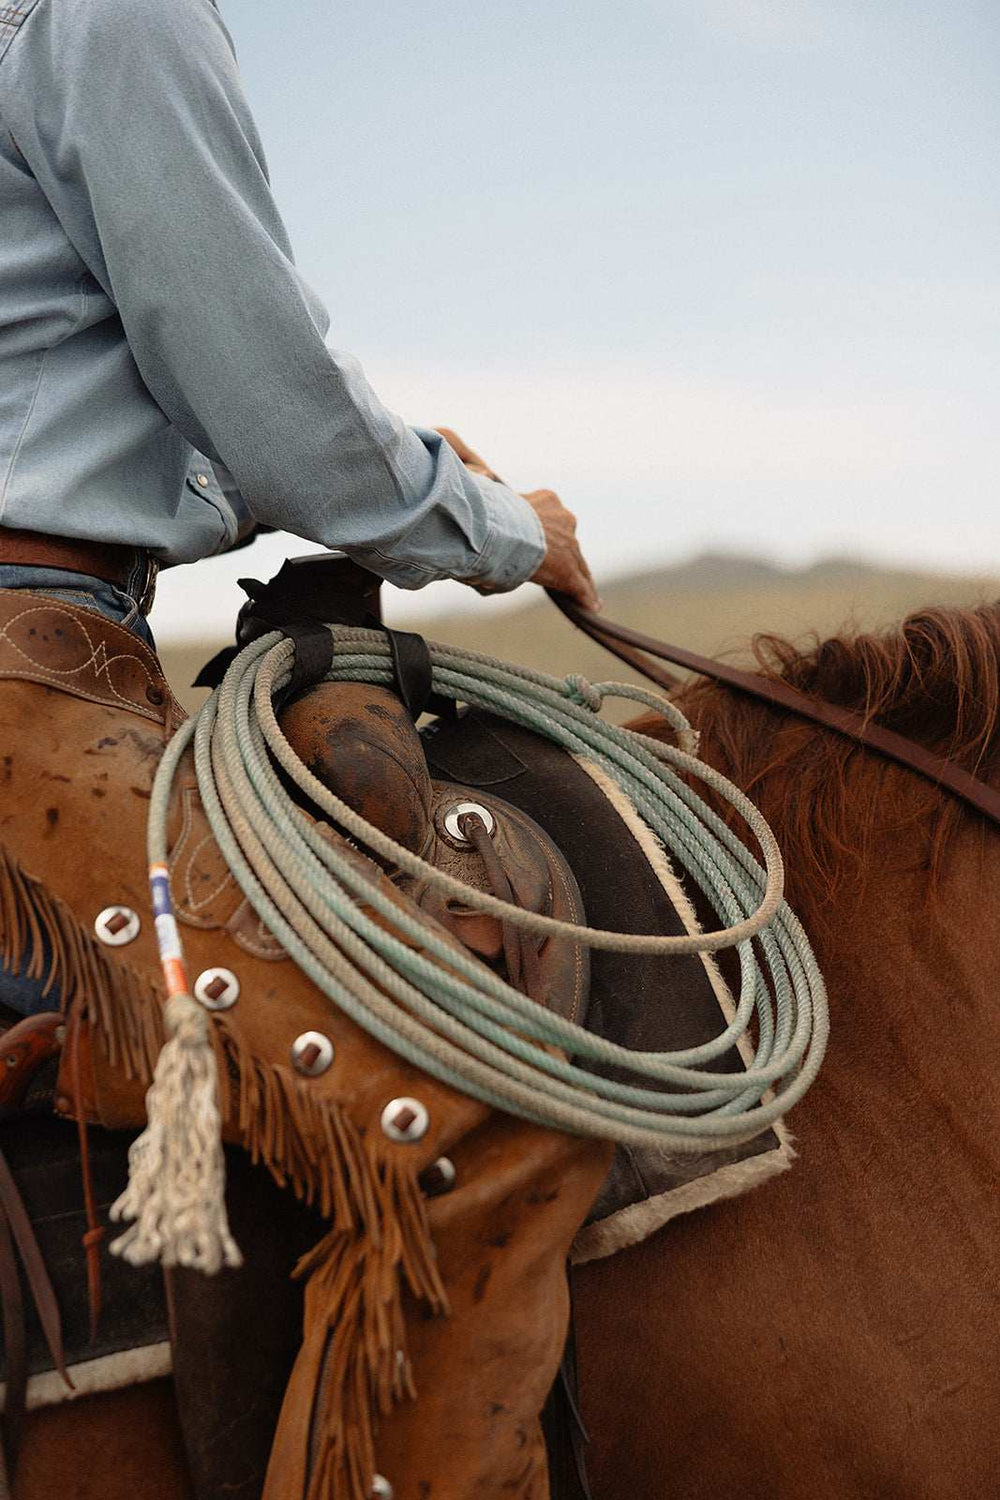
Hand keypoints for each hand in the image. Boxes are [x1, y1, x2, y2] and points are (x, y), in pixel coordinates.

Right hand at [435, 427, 600, 610]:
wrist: (493, 530)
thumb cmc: (485, 519)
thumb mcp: (492, 513)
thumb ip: (495, 521)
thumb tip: (474, 530)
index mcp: (547, 500)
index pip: (553, 520)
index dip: (549, 534)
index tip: (543, 543)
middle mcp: (564, 518)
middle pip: (568, 541)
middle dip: (563, 555)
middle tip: (555, 570)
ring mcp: (569, 544)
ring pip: (577, 564)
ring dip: (576, 578)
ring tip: (581, 594)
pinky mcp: (568, 569)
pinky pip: (579, 585)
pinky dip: (584, 597)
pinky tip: (591, 607)